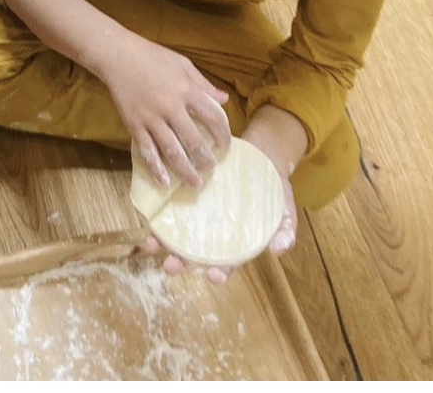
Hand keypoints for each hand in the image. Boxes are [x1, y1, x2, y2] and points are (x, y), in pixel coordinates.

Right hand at [100, 32, 230, 191]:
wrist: (117, 55)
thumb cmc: (152, 56)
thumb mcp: (183, 63)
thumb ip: (204, 84)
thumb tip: (224, 99)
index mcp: (186, 90)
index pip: (212, 116)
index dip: (223, 134)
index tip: (225, 145)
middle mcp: (170, 107)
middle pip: (193, 140)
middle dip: (205, 159)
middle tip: (211, 170)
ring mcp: (151, 118)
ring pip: (172, 151)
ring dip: (185, 170)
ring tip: (195, 183)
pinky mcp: (134, 124)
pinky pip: (146, 151)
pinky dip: (155, 168)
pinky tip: (164, 181)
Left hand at [140, 108, 300, 283]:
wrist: (262, 156)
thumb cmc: (273, 190)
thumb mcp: (284, 209)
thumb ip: (284, 230)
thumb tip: (279, 249)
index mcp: (234, 241)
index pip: (226, 261)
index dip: (220, 271)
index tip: (214, 277)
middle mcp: (212, 232)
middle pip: (194, 252)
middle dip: (181, 261)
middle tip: (171, 266)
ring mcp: (198, 213)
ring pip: (177, 233)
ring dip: (162, 241)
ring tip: (150, 244)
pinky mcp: (189, 193)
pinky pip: (171, 205)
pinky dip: (158, 211)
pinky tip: (148, 212)